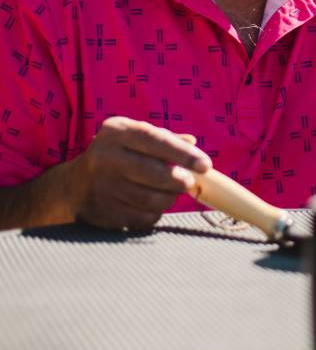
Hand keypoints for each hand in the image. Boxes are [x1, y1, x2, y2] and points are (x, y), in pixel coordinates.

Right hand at [68, 117, 211, 229]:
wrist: (74, 184)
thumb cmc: (119, 155)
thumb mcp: (137, 136)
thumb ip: (166, 138)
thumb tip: (193, 143)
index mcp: (116, 131)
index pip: (155, 140)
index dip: (183, 154)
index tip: (206, 166)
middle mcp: (103, 156)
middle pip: (152, 173)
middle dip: (179, 180)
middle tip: (189, 183)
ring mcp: (99, 186)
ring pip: (148, 199)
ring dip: (168, 198)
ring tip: (171, 192)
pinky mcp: (99, 212)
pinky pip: (139, 218)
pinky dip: (154, 213)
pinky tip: (153, 205)